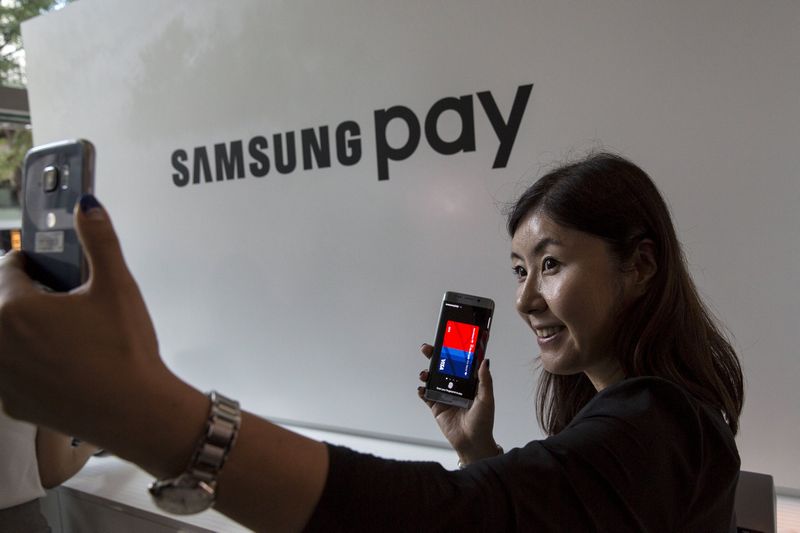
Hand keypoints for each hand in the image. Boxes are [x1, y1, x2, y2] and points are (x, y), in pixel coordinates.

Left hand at [0, 196, 204, 475]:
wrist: (135, 411)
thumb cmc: (124, 348)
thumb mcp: (117, 287)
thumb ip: (99, 241)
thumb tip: (87, 205)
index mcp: (15, 308)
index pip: (8, 268)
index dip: (30, 263)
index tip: (48, 268)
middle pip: (1, 305)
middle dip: (25, 297)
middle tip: (62, 302)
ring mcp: (1, 378)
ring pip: (3, 340)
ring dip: (21, 331)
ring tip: (62, 334)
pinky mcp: (11, 405)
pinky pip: (9, 374)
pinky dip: (26, 365)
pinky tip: (61, 367)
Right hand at [417, 343, 498, 464]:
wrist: (472, 442)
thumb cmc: (483, 422)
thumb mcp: (486, 399)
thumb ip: (484, 380)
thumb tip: (485, 360)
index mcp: (469, 382)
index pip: (460, 362)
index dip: (453, 351)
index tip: (448, 339)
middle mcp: (456, 386)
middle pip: (442, 367)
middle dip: (434, 356)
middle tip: (427, 348)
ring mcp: (445, 395)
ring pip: (432, 379)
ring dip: (426, 373)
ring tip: (425, 373)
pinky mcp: (436, 406)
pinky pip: (426, 395)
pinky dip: (422, 390)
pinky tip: (422, 389)